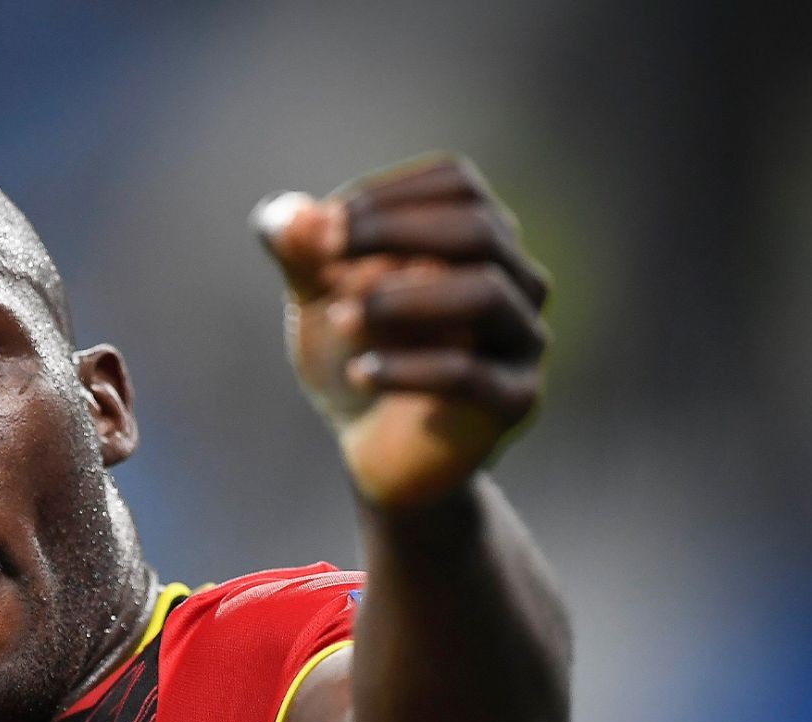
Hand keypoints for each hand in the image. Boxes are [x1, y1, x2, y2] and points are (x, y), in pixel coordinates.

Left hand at [253, 154, 550, 507]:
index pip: (456, 183)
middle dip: (393, 232)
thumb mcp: (318, 295)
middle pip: (478, 228)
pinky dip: (407, 368)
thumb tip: (287, 218)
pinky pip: (470, 374)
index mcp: (477, 237)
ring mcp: (523, 339)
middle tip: (323, 253)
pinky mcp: (514, 400)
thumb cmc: (356, 353)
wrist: (375, 448)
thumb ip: (302, 251)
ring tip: (338, 316)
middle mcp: (516, 278)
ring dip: (402, 298)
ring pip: (486, 294)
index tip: (322, 223)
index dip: (388, 193)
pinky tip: (358, 372)